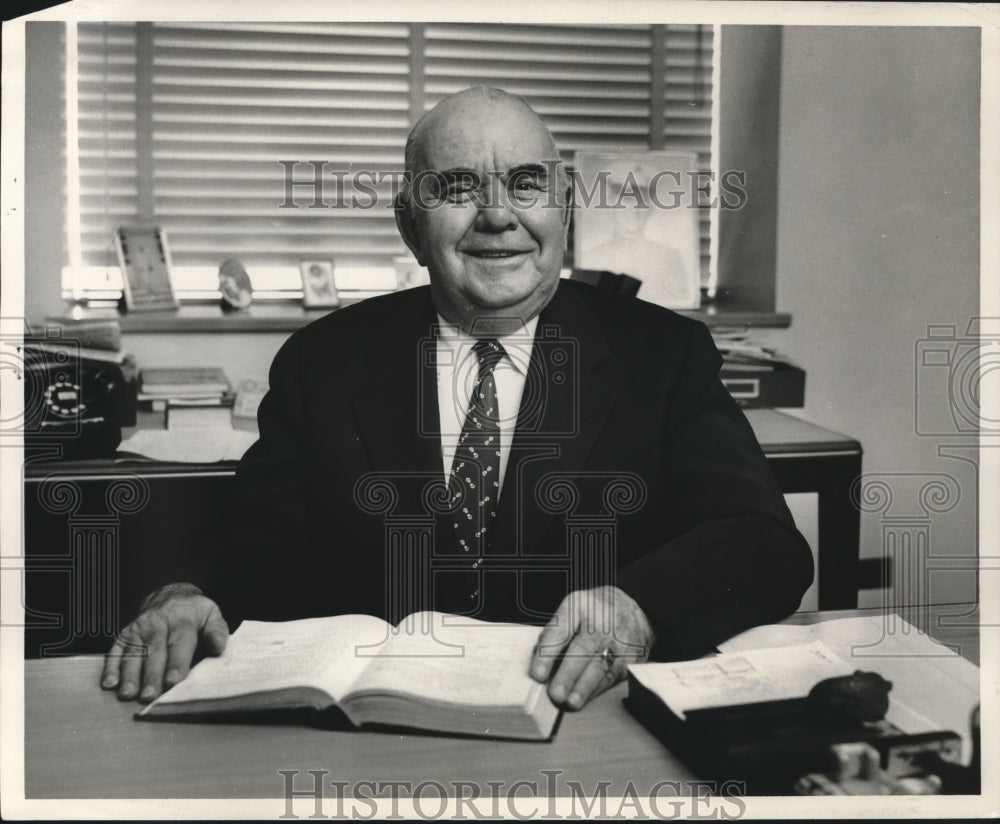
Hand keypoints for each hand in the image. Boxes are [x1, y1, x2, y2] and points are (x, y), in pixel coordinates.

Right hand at [101, 583, 227, 702]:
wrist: (170, 596)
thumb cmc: (194, 613)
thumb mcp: (211, 614)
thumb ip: (216, 631)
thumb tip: (218, 647)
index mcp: (182, 619)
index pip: (179, 642)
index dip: (176, 663)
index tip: (173, 681)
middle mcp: (157, 623)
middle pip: (154, 651)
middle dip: (151, 675)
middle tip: (149, 696)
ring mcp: (138, 629)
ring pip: (133, 653)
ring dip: (130, 675)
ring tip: (128, 694)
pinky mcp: (125, 635)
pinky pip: (116, 650)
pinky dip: (111, 667)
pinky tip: (109, 683)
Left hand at [529, 586, 654, 709]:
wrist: (631, 607)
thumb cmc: (594, 611)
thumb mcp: (572, 608)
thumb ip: (555, 633)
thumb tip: (540, 664)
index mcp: (580, 606)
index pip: (560, 630)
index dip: (548, 653)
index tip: (537, 674)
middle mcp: (601, 621)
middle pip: (582, 649)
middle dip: (568, 674)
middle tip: (555, 693)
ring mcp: (619, 639)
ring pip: (600, 666)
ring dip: (584, 687)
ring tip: (571, 702)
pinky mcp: (631, 657)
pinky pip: (612, 676)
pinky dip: (596, 690)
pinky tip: (585, 698)